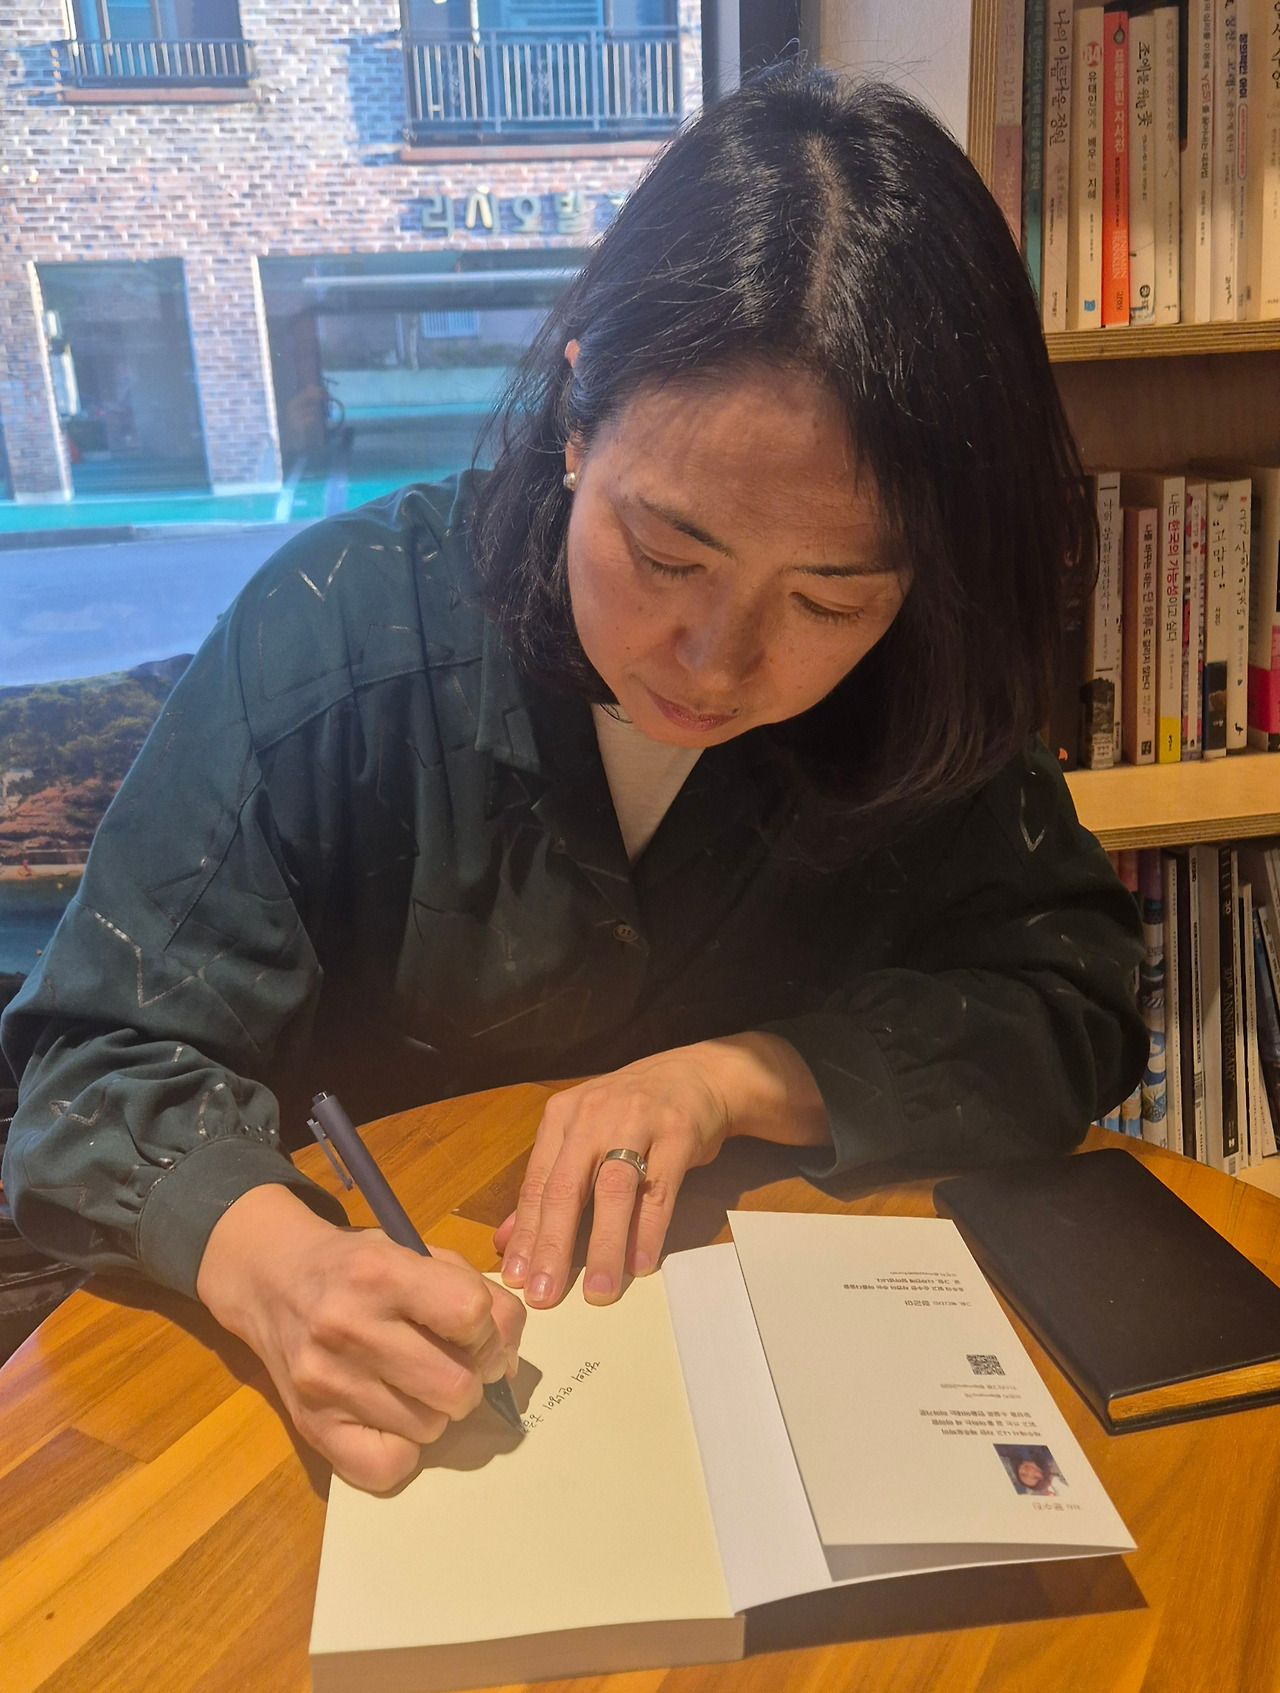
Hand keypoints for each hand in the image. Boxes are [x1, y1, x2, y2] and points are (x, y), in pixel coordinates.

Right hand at [196, 1184, 525, 1491]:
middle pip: (457, 1385)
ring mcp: (326, 1381)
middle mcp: (349, 1326)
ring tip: (415, 1382)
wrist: (273, 1281)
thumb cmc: (357, 1267)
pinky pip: (388, 1467)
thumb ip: (474, 1292)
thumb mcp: (415, 1253)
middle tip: (455, 1365)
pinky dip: (403, 1449)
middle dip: (471, 1379)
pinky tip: (393, 1416)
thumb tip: (509, 1359)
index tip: (477, 1333)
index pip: (470, 1314)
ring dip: (437, 1411)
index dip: (490, 1330)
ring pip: (431, 1428)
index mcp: (381, 1272)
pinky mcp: (311, 1426)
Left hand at [494, 1032, 829, 1308]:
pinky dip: (648, 1229)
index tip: (514, 1278)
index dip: (525, 1233)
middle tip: (544, 1294)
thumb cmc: (632, 1111)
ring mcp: (637, 1120)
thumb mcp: (583, 1134)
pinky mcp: (678, 1132)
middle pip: (567, 1188)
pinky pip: (659, 1189)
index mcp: (563, 1116)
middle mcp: (594, 1115)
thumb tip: (507, 1240)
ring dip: (604, 1245)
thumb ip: (548, 1185)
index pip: (537, 1182)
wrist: (697, 1074)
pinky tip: (640, 1263)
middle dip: (553, 1245)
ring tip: (598, 1291)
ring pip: (613, 1190)